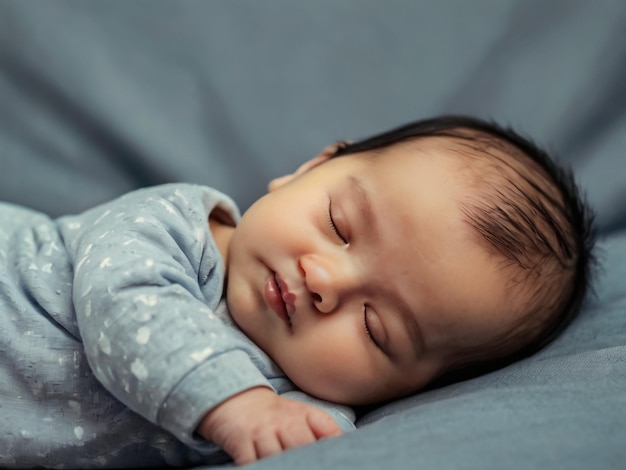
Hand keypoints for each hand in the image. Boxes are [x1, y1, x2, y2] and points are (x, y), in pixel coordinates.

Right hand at [197, 387, 341, 464]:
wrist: (237, 398)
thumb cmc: (276, 415)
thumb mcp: (302, 416)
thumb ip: (325, 431)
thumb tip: (346, 447)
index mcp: (305, 415)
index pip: (328, 431)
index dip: (334, 449)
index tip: (336, 461)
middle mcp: (284, 421)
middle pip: (302, 446)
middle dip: (308, 462)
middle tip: (311, 467)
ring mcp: (262, 431)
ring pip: (276, 456)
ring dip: (282, 466)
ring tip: (289, 468)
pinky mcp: (240, 441)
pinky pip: (250, 461)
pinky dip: (257, 467)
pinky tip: (264, 468)